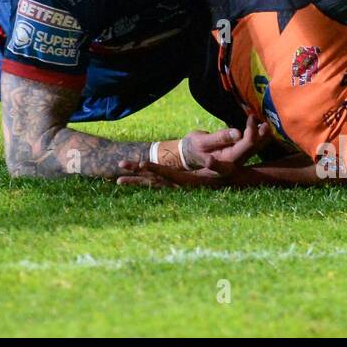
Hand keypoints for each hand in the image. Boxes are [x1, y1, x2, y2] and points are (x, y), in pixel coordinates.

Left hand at [116, 160, 230, 189]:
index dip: (153, 169)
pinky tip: (133, 180)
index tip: (141, 164)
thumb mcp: (224, 169)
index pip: (166, 173)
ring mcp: (175, 185)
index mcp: (186, 180)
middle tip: (117, 175)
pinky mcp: (175, 183)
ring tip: (117, 181)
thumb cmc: (227, 173)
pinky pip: (156, 183)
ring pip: (151, 183)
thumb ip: (216, 165)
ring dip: (135, 181)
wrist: (229, 182)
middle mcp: (177, 184)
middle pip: (153, 180)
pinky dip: (144, 181)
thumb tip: (210, 162)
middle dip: (136, 176)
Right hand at [182, 112, 271, 174]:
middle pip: (253, 148)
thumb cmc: (194, 148)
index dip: (252, 131)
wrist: (189, 156)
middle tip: (266, 121)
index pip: (246, 145)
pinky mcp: (237, 155)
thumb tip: (238, 132)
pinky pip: (250, 146)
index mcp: (228, 160)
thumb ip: (220, 138)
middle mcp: (235, 162)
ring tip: (266, 124)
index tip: (251, 117)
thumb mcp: (202, 142)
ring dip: (262, 136)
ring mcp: (237, 160)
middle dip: (261, 134)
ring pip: (254, 148)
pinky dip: (256, 137)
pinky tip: (259, 127)